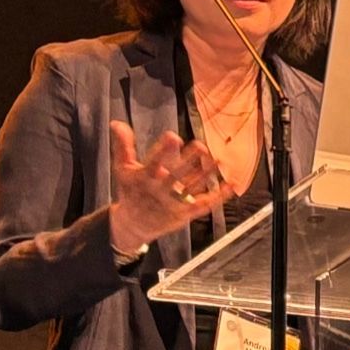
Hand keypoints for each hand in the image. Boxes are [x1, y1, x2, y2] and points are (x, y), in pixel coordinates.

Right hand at [108, 121, 232, 251]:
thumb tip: (117, 123)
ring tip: (219, 159)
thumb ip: (123, 147)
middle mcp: (159, 191)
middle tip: (201, 145)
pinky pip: (204, 204)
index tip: (172, 137)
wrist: (131, 226)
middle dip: (187, 162)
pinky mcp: (185, 213)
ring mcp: (173, 203)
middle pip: (175, 176)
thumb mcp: (123, 170)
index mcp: (144, 179)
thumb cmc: (130, 192)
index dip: (162, 151)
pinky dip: (219, 196)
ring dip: (206, 174)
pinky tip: (232, 184)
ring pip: (192, 188)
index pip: (153, 163)